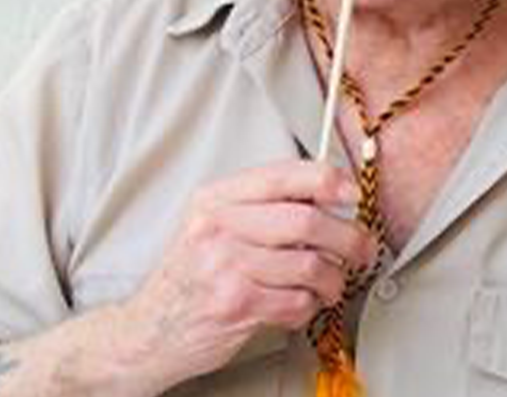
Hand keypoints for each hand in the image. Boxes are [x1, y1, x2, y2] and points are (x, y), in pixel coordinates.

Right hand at [116, 160, 377, 388]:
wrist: (146, 331)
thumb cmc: (189, 278)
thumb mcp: (212, 227)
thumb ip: (261, 207)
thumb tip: (329, 192)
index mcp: (215, 200)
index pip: (282, 175)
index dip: (328, 180)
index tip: (351, 194)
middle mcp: (217, 228)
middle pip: (306, 219)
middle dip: (348, 237)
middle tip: (361, 249)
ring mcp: (224, 267)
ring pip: (310, 264)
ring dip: (332, 279)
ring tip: (329, 284)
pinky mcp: (234, 304)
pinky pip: (298, 300)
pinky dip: (309, 306)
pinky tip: (299, 305)